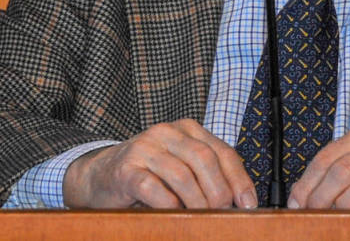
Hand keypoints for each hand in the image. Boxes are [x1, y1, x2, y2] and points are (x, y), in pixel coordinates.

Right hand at [62, 119, 256, 208]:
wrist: (100, 175)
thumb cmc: (148, 174)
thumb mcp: (182, 168)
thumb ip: (207, 176)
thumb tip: (240, 202)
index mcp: (187, 129)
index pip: (223, 151)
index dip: (239, 179)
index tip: (249, 204)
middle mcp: (167, 132)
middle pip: (204, 159)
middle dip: (219, 191)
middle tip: (223, 214)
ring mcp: (145, 148)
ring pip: (181, 175)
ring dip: (196, 202)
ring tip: (201, 219)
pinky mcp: (126, 169)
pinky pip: (153, 188)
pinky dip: (168, 206)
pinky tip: (173, 215)